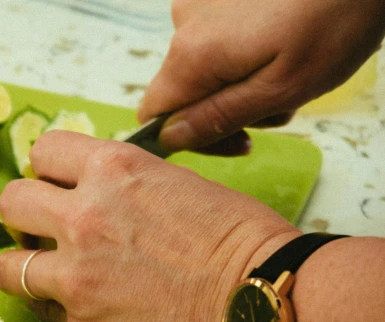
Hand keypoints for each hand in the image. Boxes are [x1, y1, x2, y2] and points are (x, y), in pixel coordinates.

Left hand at [0, 130, 300, 321]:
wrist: (266, 303)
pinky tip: (78, 304)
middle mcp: (84, 217)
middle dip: (25, 213)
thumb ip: (123, 184)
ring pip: (8, 266)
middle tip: (44, 229)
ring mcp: (77, 275)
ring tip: (48, 273)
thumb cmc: (241, 241)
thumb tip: (92, 192)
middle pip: (11, 202)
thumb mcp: (178, 182)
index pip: (44, 150)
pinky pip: (41, 309)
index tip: (57, 184)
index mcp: (113, 170)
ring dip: (24, 266)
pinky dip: (52, 305)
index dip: (50, 168)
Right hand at [138, 0, 384, 154]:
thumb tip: (169, 138)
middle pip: (183, 90)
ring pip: (205, 64)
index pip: (155, 115)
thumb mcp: (282, 88)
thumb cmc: (334, 22)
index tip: (236, 141)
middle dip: (226, 109)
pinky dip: (246, 51)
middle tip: (280, 106)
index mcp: (192, 55)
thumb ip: (219, 117)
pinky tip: (284, 42)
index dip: (187, 139)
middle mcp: (183, 24)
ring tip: (291, 69)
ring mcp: (201, 1)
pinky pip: (219, 36)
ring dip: (241, 80)